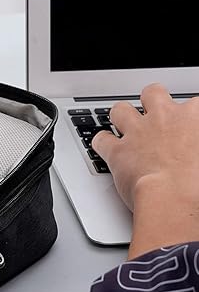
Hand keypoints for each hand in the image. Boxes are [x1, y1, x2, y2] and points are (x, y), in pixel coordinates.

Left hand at [92, 83, 198, 258]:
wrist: (176, 198)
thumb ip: (195, 145)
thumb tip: (193, 150)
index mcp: (192, 117)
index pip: (191, 104)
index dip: (187, 114)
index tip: (187, 124)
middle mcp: (163, 118)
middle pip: (153, 93)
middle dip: (151, 100)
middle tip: (154, 112)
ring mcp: (137, 132)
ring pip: (120, 109)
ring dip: (121, 116)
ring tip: (124, 125)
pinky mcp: (117, 150)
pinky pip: (100, 139)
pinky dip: (102, 143)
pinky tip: (106, 147)